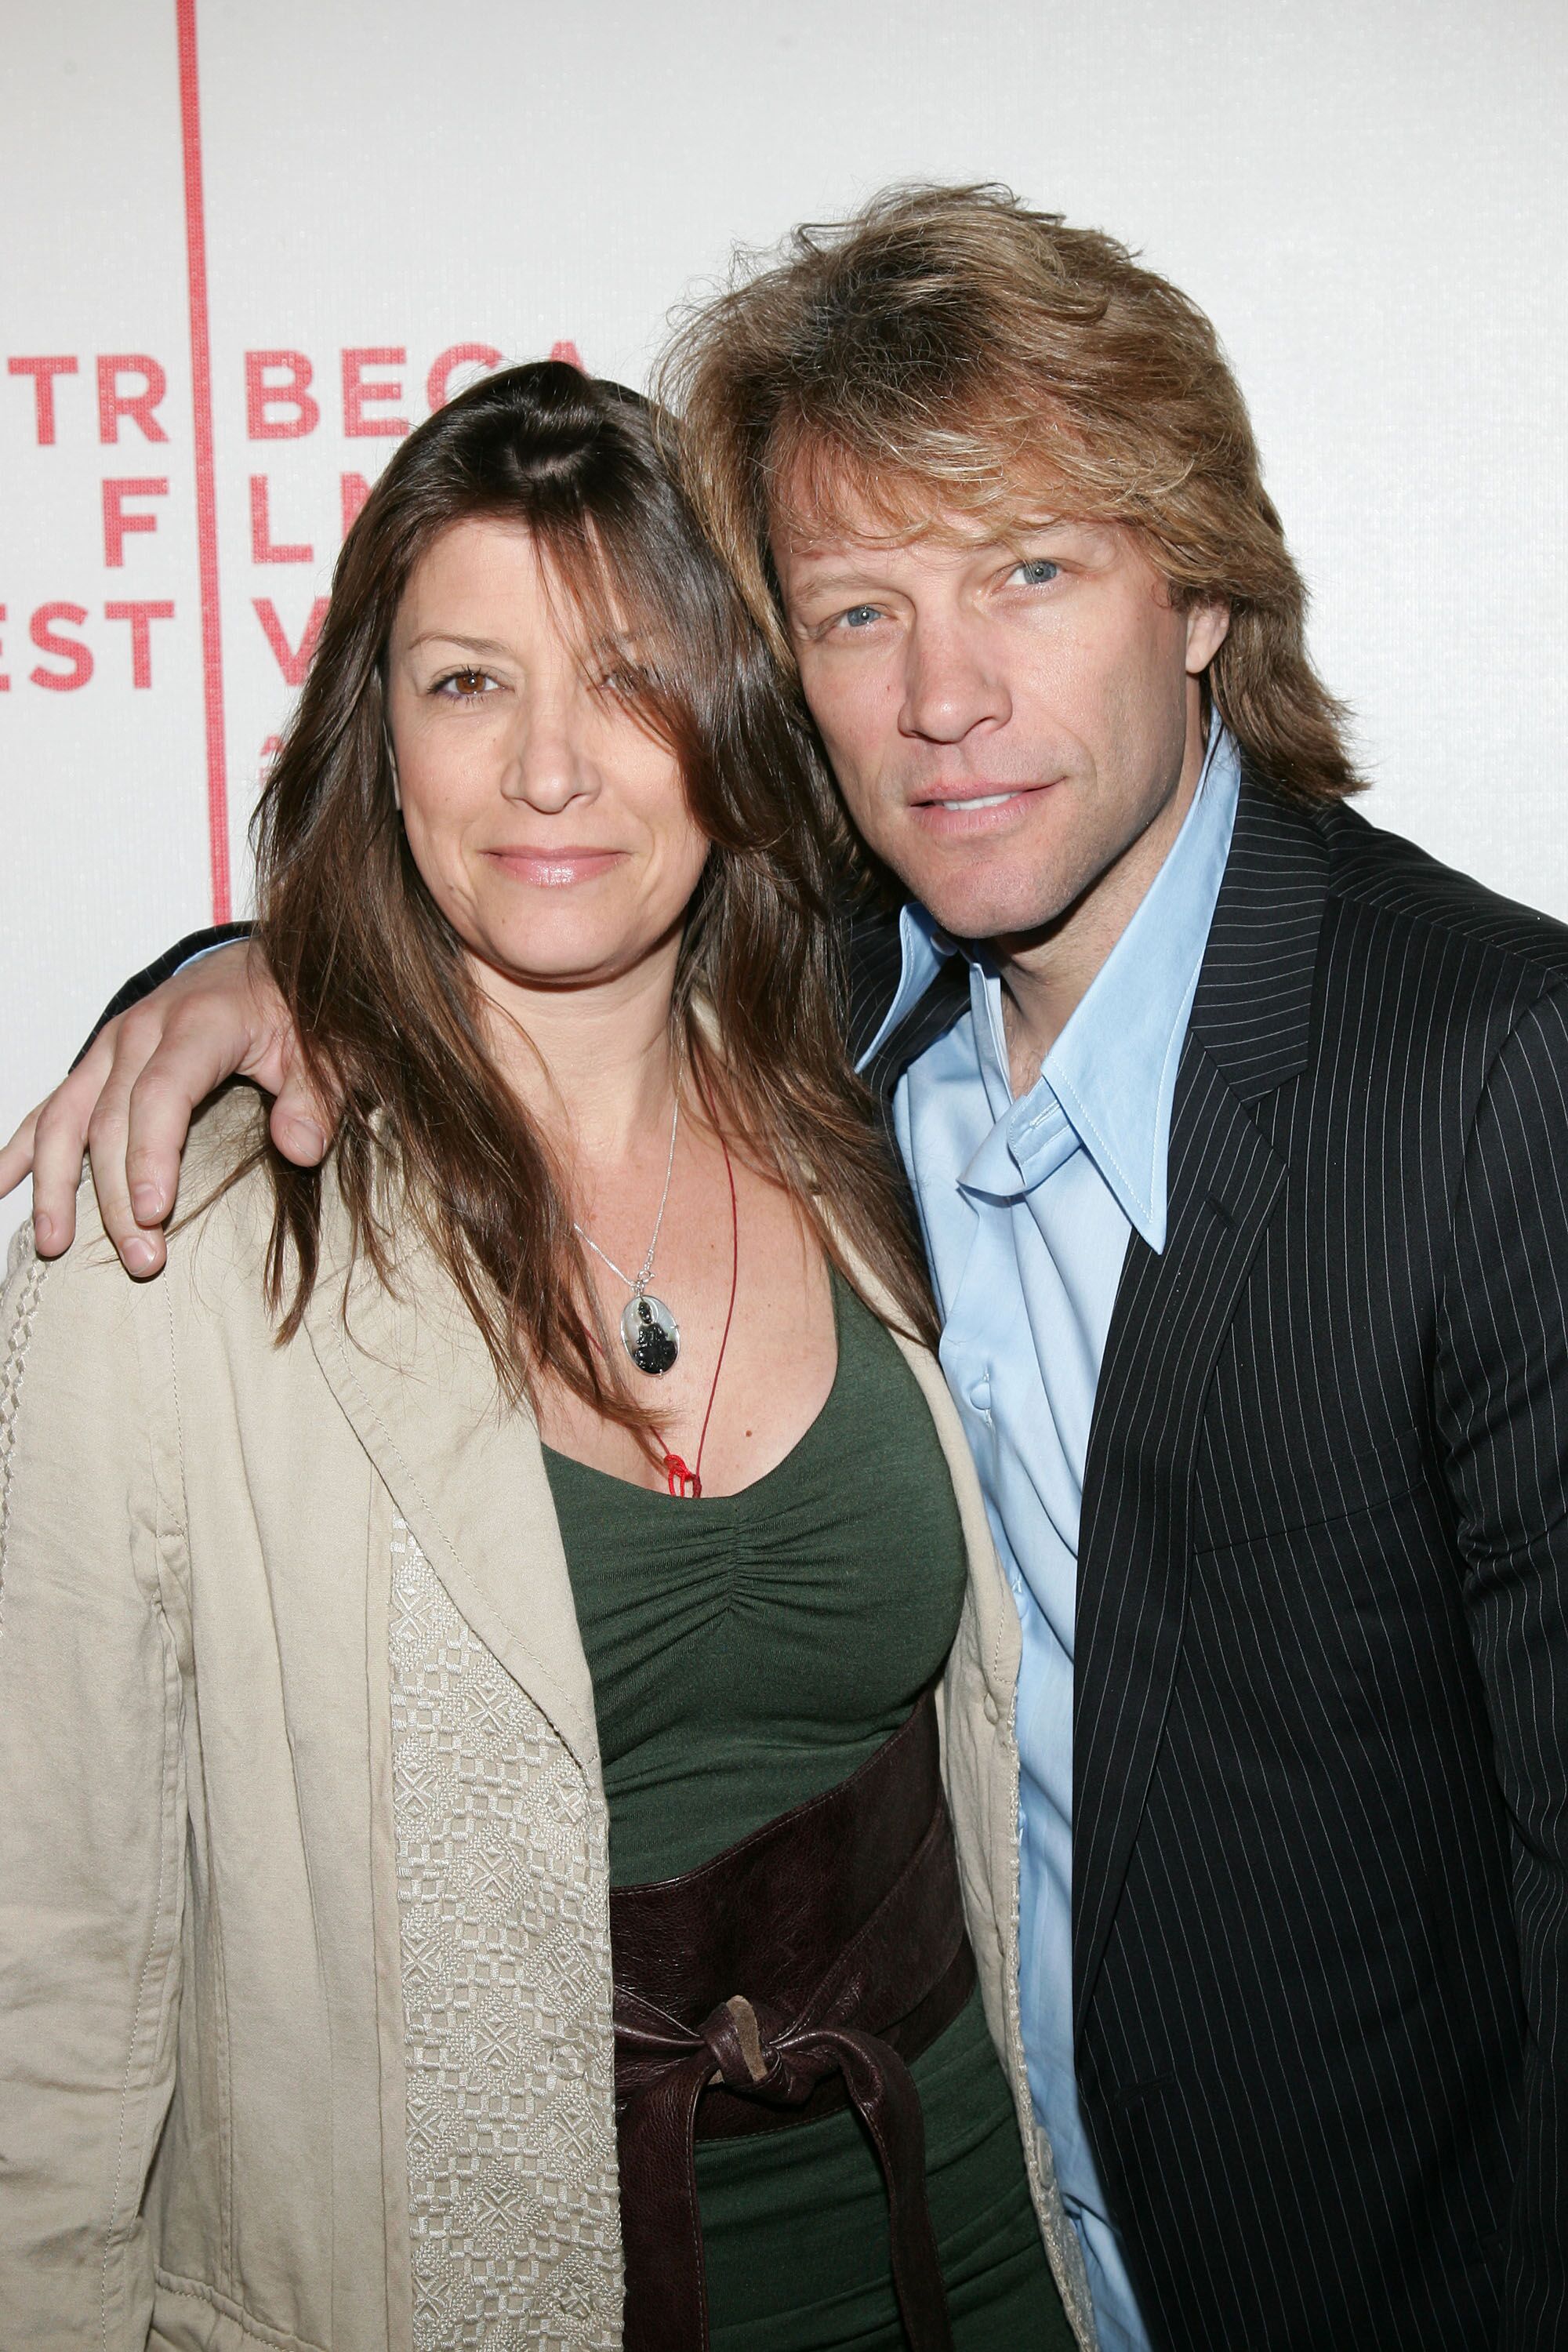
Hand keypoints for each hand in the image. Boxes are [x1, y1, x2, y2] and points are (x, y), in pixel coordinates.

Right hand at [0, 941, 330, 1276]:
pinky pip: (50, 1105)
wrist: (268, 964)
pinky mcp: (101, 1060)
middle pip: (111, 1120)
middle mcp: (144, 1031)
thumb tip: (300, 1148)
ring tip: (53, 1243)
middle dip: (118, 1195)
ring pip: (65, 1115)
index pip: (162, 1094)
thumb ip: (316, 1097)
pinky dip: (22, 1146)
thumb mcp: (329, 1049)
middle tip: (142, 1260)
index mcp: (199, 1024)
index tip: (153, 1212)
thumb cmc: (300, 1012)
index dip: (153, 1154)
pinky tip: (0, 1184)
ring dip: (55, 1182)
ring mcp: (113, 1045)